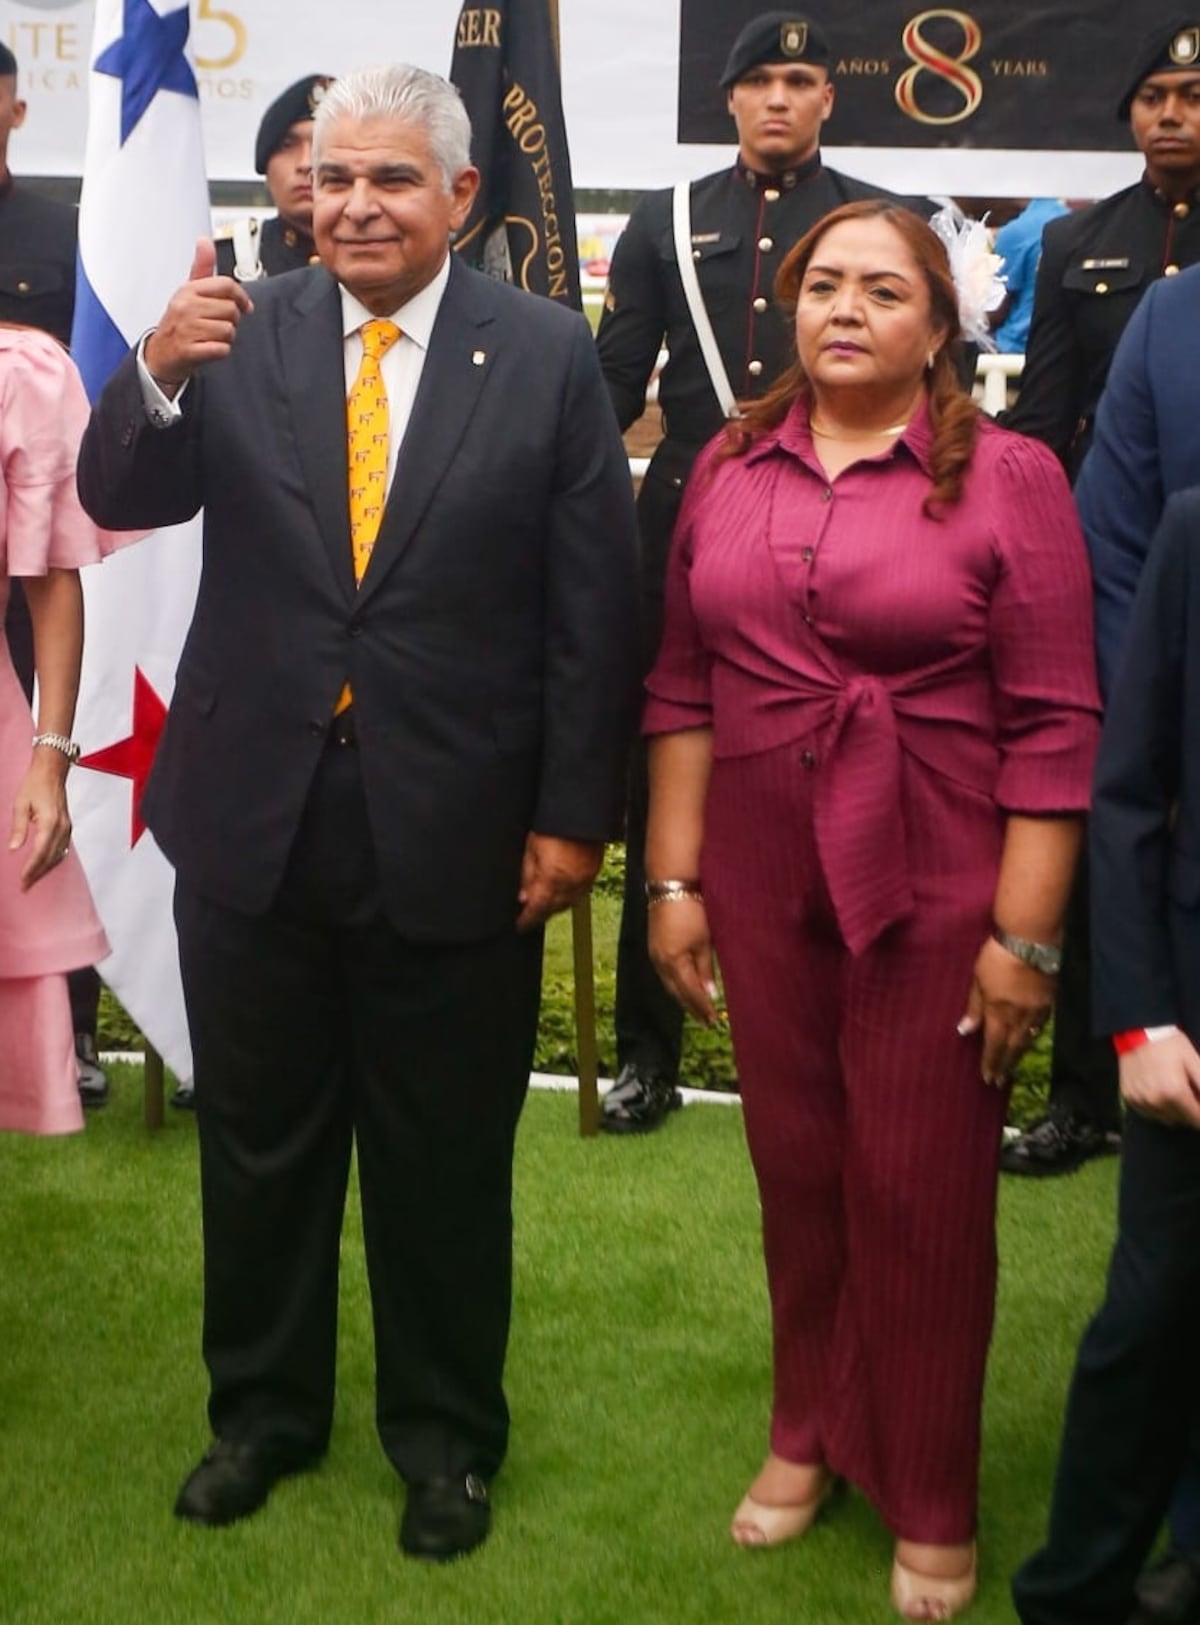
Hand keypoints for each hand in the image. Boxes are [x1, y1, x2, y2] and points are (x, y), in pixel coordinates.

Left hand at [9, 753, 71, 890]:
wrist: (52, 771)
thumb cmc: (35, 785)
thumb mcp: (20, 804)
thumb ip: (18, 828)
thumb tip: (14, 848)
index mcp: (50, 822)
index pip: (40, 852)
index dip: (31, 868)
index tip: (23, 880)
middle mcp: (62, 827)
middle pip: (50, 857)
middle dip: (37, 873)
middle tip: (25, 886)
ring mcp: (67, 827)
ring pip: (58, 855)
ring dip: (46, 868)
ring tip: (33, 878)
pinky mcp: (67, 827)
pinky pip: (62, 848)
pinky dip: (53, 859)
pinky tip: (45, 864)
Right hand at [143, 237, 253, 387]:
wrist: (161, 354)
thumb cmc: (179, 322)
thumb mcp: (189, 292)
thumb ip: (201, 267)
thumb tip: (204, 241)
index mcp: (188, 290)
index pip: (226, 285)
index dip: (242, 297)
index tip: (245, 306)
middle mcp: (186, 306)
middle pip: (231, 310)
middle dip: (231, 321)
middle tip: (217, 324)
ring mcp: (186, 328)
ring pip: (229, 331)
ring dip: (226, 338)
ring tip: (211, 336)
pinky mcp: (188, 350)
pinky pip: (221, 349)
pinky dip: (220, 352)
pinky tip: (209, 348)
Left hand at [515, 834, 603, 929]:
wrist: (580, 811)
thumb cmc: (552, 825)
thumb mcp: (531, 848)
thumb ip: (527, 876)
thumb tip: (524, 898)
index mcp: (552, 878)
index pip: (537, 909)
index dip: (527, 920)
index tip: (520, 925)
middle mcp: (571, 883)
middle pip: (554, 909)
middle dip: (541, 913)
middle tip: (529, 914)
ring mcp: (585, 878)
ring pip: (569, 903)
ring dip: (555, 906)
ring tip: (544, 902)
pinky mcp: (595, 871)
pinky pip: (581, 892)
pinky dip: (569, 895)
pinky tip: (561, 891)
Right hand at [648, 895, 720, 1026]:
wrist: (671, 885)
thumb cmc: (692, 910)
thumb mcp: (704, 941)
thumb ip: (706, 969)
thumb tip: (710, 994)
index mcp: (674, 962)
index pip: (690, 992)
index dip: (702, 1007)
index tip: (714, 1020)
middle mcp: (660, 963)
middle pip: (677, 992)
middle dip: (692, 1007)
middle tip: (707, 1021)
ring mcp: (655, 955)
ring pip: (670, 984)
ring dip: (684, 998)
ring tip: (698, 1009)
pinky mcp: (655, 947)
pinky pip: (665, 974)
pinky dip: (677, 985)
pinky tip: (685, 987)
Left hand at [958, 935, 1053, 1085]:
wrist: (1031, 940)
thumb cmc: (997, 957)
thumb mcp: (978, 980)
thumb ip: (974, 1007)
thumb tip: (965, 1030)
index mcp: (999, 1012)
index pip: (994, 1044)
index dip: (990, 1062)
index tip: (987, 1078)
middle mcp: (1020, 1016)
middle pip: (1013, 1047)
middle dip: (1005, 1065)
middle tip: (999, 1081)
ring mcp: (1038, 1010)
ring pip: (1028, 1038)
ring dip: (1019, 1054)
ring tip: (1012, 1065)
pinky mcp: (1050, 1001)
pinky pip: (1041, 1026)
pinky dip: (1033, 1037)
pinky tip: (1029, 1039)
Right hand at [1120, 1031, 1199, 1128]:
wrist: (1137, 1031)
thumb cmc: (1169, 1044)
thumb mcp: (1194, 1061)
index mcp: (1174, 1092)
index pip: (1197, 1119)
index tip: (1199, 1099)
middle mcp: (1156, 1101)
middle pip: (1183, 1120)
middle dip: (1191, 1109)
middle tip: (1189, 1089)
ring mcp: (1140, 1101)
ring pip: (1166, 1119)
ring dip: (1175, 1111)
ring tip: (1174, 1090)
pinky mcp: (1129, 1098)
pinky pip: (1149, 1114)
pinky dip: (1158, 1107)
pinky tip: (1159, 1092)